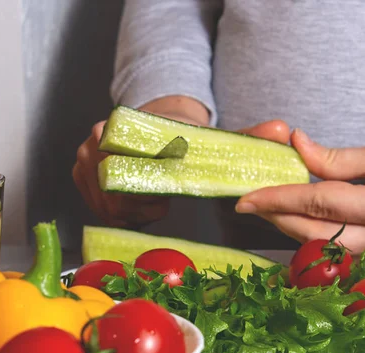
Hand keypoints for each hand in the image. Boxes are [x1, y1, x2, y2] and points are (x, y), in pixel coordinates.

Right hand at [72, 95, 290, 227]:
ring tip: (153, 202)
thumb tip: (283, 131)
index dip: (148, 195)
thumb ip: (247, 136)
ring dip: (132, 211)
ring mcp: (84, 161)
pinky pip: (99, 209)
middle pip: (114, 194)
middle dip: (141, 206)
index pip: (130, 174)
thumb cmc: (183, 136)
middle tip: (161, 202)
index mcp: (125, 129)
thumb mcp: (214, 138)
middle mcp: (96, 142)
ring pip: (105, 205)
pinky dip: (121, 214)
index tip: (164, 200)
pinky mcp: (81, 177)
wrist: (157, 126)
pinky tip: (140, 205)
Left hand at [235, 129, 364, 253]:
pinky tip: (304, 224)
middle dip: (277, 219)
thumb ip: (338, 158)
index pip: (317, 203)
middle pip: (314, 236)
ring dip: (294, 230)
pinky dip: (319, 242)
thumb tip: (297, 148)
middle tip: (250, 202)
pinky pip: (345, 257)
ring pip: (326, 252)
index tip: (247, 196)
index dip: (277, 198)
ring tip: (272, 209)